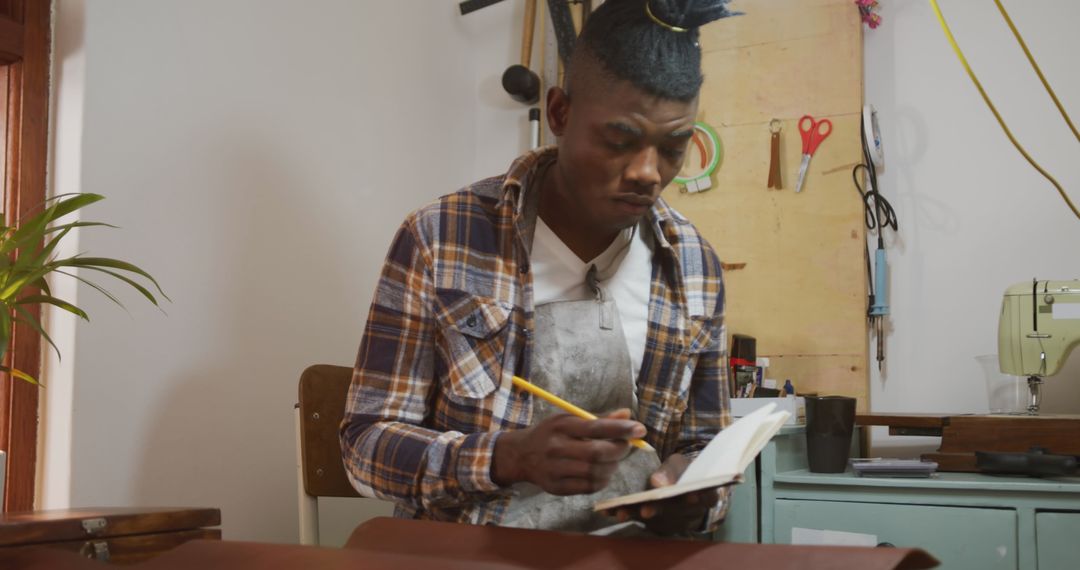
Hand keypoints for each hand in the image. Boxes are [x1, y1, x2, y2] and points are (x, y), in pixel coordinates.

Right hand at [492, 409, 645, 495]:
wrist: (521, 455)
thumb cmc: (551, 433)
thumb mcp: (569, 419)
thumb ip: (599, 419)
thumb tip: (627, 415)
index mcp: (561, 426)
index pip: (596, 427)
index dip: (621, 429)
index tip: (640, 429)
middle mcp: (556, 448)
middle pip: (597, 453)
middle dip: (619, 450)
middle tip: (626, 446)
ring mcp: (554, 470)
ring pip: (595, 472)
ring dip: (612, 467)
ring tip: (613, 459)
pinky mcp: (556, 487)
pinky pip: (588, 487)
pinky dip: (602, 480)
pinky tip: (602, 471)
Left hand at [602, 453, 719, 534]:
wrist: (682, 488)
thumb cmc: (682, 472)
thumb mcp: (682, 464)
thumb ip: (671, 470)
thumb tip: (657, 482)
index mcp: (705, 494)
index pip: (706, 497)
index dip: (699, 497)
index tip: (690, 496)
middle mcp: (690, 513)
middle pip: (674, 511)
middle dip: (658, 510)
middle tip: (646, 510)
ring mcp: (673, 521)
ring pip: (654, 519)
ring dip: (636, 515)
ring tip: (621, 512)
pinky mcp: (655, 524)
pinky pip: (639, 521)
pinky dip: (624, 514)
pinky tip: (608, 511)